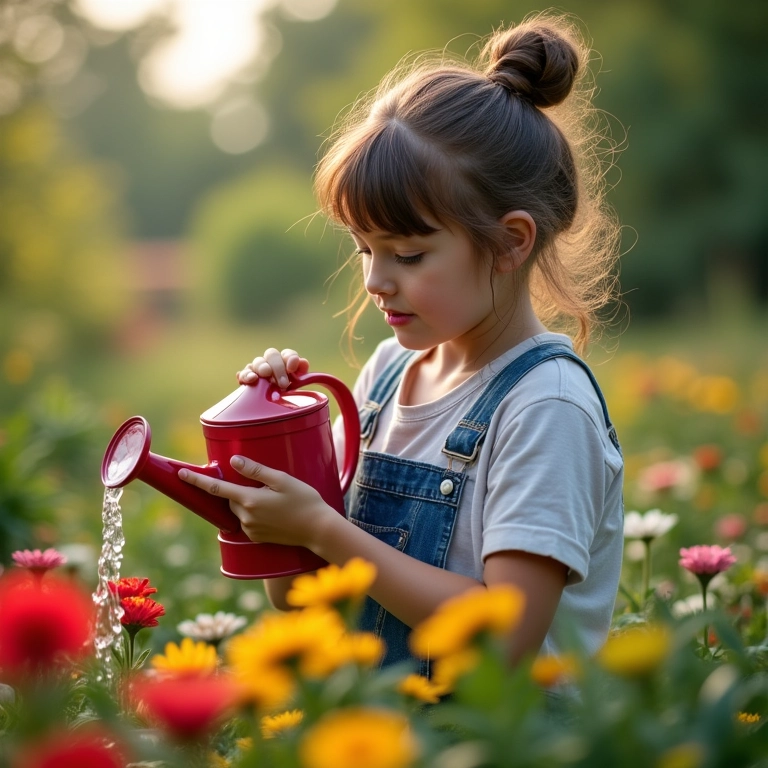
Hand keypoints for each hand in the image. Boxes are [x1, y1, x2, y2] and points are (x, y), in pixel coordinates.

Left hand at [178, 455, 334, 548]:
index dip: (197, 480)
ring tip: (274, 499)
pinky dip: (254, 512)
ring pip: (239, 509)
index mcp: (250, 501)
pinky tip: (274, 510)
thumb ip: (256, 471)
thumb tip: (233, 462)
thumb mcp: (282, 480)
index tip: (181, 474)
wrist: (317, 529)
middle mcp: (246, 517)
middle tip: (261, 484)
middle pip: (229, 498)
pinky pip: (247, 521)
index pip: (216, 488)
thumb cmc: (304, 501)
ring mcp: (251, 530)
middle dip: (237, 489)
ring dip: (247, 501)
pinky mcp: (257, 537)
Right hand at [237, 348, 308, 388]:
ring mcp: (257, 369)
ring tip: (266, 374)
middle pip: (272, 354)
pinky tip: (252, 379)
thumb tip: (303, 362)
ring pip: (258, 361)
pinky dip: (247, 375)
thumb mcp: (295, 386)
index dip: (291, 358)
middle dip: (278, 366)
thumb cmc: (284, 394)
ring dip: (262, 366)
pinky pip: (244, 373)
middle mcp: (270, 363)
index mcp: (284, 363)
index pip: (288, 354)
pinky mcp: (246, 378)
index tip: (292, 368)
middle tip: (283, 383)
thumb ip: (300, 374)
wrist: (268, 409)